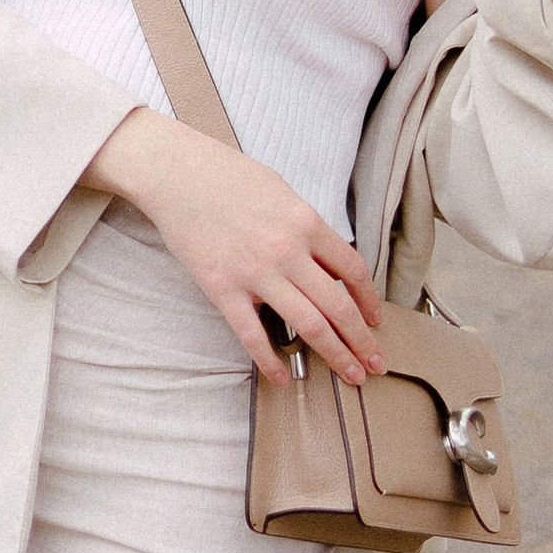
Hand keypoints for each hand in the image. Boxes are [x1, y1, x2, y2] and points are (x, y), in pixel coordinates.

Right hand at [86, 111, 384, 382]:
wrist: (176, 174)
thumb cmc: (228, 177)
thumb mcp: (282, 192)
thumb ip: (306, 228)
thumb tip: (327, 262)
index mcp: (306, 223)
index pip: (353, 270)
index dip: (369, 301)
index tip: (376, 321)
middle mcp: (288, 251)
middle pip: (338, 306)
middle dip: (362, 341)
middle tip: (375, 365)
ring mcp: (255, 273)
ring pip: (309, 325)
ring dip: (336, 355)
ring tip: (350, 376)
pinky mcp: (223, 290)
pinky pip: (253, 336)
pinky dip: (271, 362)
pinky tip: (283, 378)